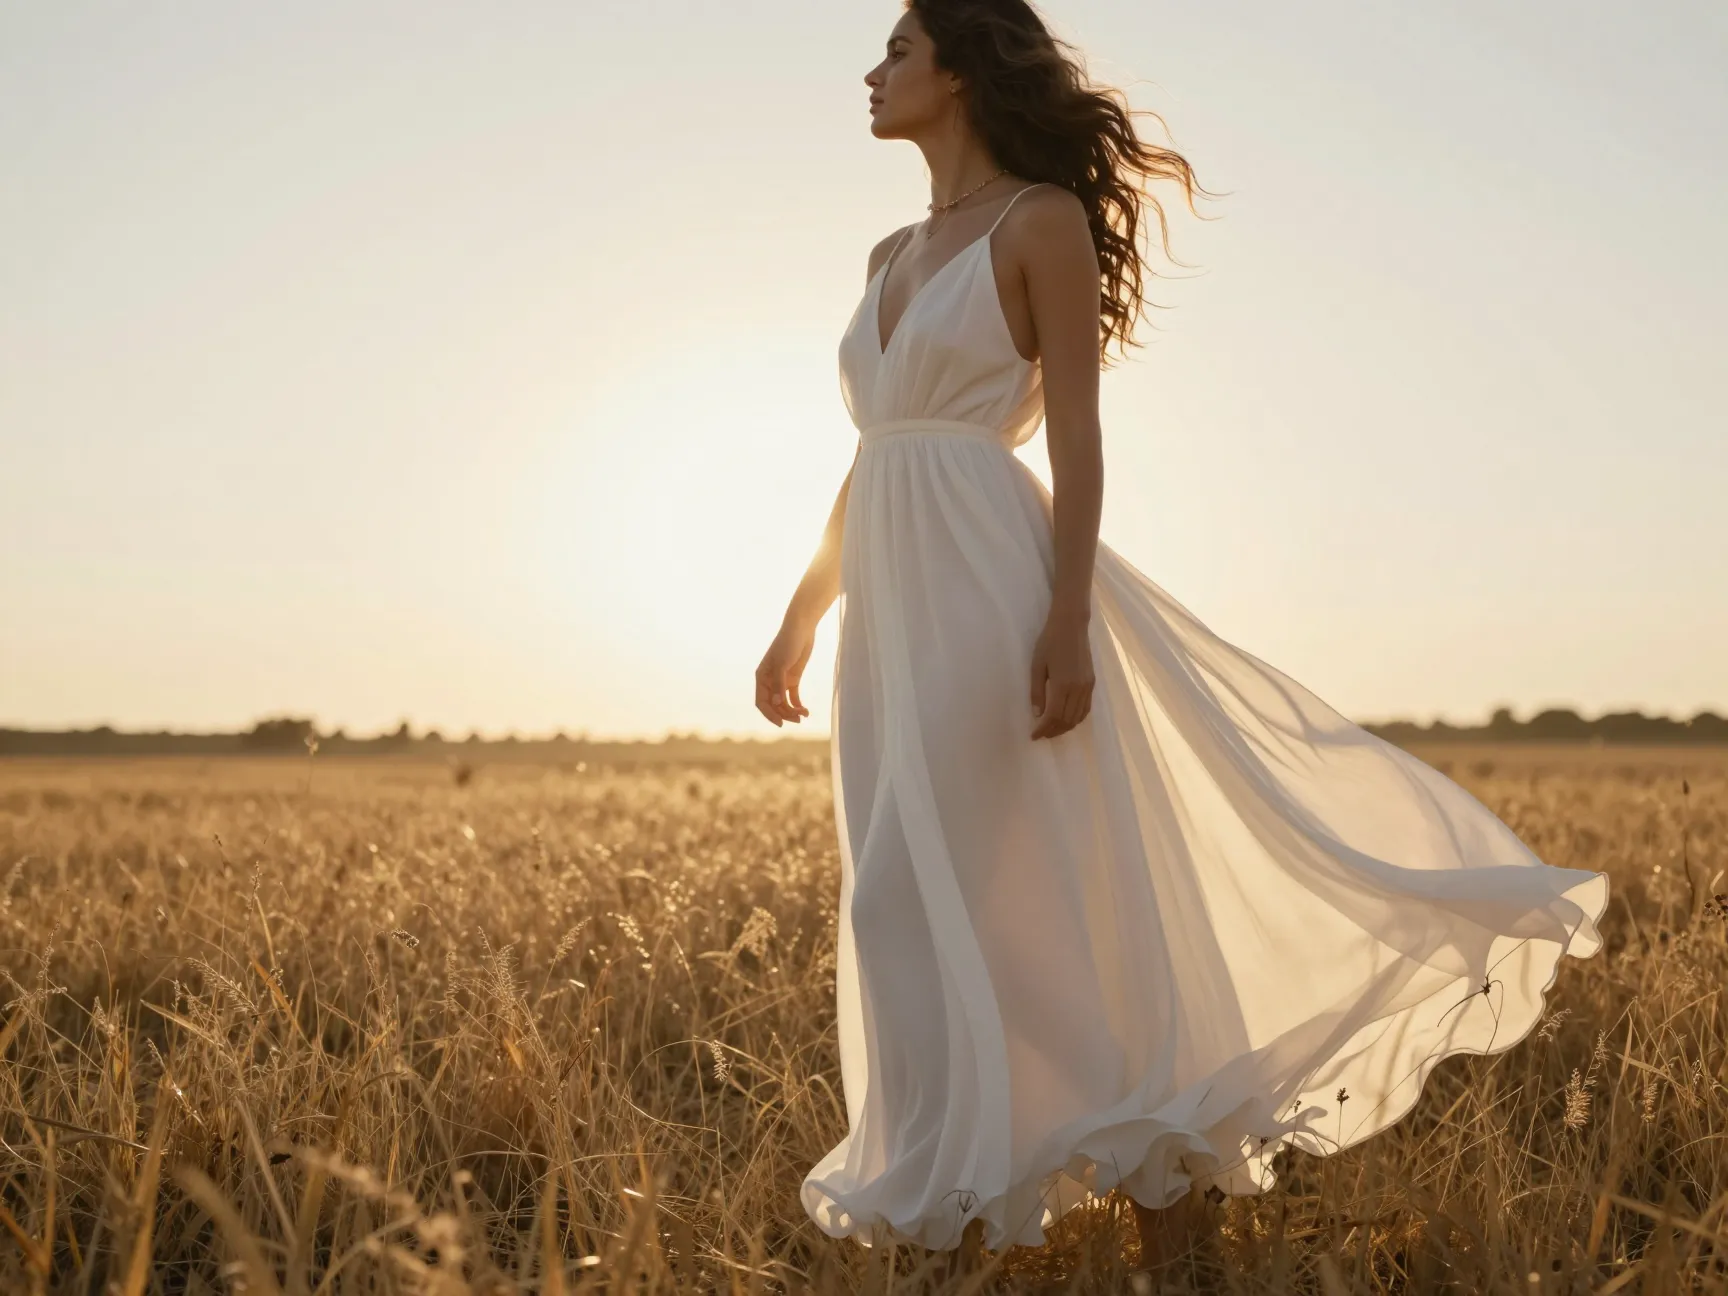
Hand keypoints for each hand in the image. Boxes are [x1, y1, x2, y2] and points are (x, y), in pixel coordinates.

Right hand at [755, 615, 814, 726]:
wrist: (801, 629)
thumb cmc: (788, 644)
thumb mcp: (782, 664)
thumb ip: (779, 684)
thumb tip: (777, 703)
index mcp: (761, 678)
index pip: (762, 702)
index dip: (769, 714)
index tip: (780, 723)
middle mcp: (769, 681)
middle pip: (774, 705)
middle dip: (784, 714)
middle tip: (798, 720)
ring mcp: (781, 681)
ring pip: (784, 703)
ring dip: (792, 711)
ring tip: (804, 715)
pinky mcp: (793, 679)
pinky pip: (793, 697)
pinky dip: (798, 705)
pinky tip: (805, 710)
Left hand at [1030, 612, 1093, 739]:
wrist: (1071, 625)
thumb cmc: (1049, 642)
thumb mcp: (1037, 666)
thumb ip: (1037, 691)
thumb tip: (1037, 714)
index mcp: (1063, 685)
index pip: (1053, 716)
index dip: (1043, 729)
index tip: (1033, 736)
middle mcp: (1078, 689)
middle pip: (1067, 720)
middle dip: (1053, 731)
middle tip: (1041, 734)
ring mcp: (1088, 686)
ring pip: (1078, 717)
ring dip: (1065, 727)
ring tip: (1052, 730)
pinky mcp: (1092, 683)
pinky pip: (1086, 708)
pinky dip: (1077, 719)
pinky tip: (1067, 720)